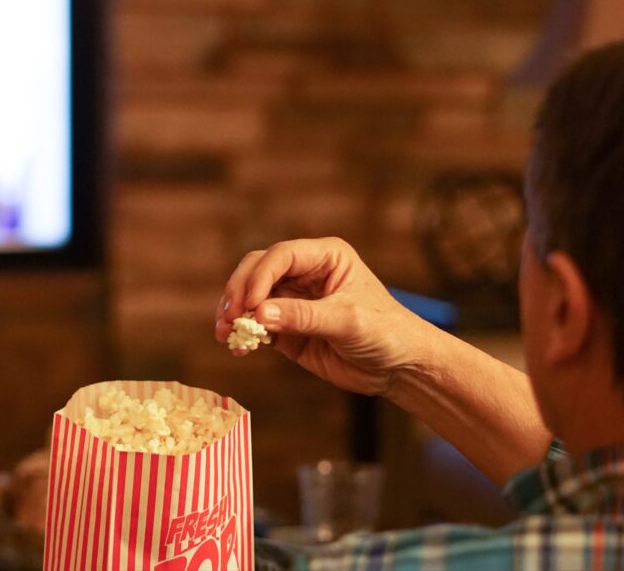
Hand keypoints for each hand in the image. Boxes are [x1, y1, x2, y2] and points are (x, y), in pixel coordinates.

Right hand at [214, 237, 436, 397]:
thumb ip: (302, 316)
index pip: (281, 256)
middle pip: (257, 270)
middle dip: (240, 293)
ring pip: (251, 297)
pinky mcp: (286, 328)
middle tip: (229, 318)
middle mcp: (305, 273)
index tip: (250, 305)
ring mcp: (293, 300)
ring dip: (234, 313)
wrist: (399, 368)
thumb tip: (258, 315)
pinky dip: (243, 335)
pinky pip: (256, 326)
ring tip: (224, 334)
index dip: (260, 277)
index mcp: (325, 257)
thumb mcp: (346, 321)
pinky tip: (238, 348)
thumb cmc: (385, 333)